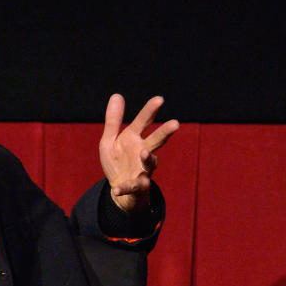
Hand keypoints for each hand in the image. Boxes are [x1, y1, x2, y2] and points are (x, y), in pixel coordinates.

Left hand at [99, 94, 178, 212]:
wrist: (121, 190)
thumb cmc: (117, 162)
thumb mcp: (110, 141)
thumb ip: (113, 120)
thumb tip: (117, 95)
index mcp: (134, 139)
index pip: (143, 122)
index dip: (150, 111)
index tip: (159, 99)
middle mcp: (142, 152)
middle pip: (155, 141)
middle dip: (164, 133)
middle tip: (175, 124)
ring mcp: (142, 170)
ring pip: (149, 163)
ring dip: (148, 158)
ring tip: (145, 153)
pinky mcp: (136, 187)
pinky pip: (131, 187)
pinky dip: (124, 188)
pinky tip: (116, 189)